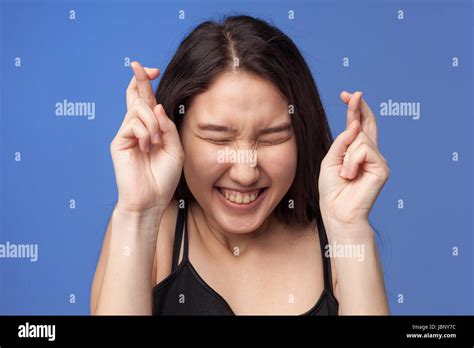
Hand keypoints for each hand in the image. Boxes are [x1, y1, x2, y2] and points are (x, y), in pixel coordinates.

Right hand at [110, 61, 183, 214]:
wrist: (151, 199)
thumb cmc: (164, 177)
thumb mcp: (175, 148)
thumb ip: (167, 127)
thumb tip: (156, 105)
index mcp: (152, 128)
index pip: (147, 101)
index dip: (146, 83)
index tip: (152, 70)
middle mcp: (138, 128)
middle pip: (136, 96)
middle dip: (139, 79)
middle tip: (137, 64)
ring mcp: (127, 134)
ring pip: (139, 110)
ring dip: (153, 123)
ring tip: (155, 142)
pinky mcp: (119, 141)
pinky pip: (133, 123)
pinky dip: (145, 133)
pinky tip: (146, 147)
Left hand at [319, 91, 389, 232]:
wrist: (337, 211)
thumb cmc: (332, 189)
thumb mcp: (330, 160)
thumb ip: (342, 142)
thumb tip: (355, 125)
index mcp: (356, 152)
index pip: (358, 126)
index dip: (354, 110)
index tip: (347, 95)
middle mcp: (370, 154)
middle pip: (367, 124)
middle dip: (358, 107)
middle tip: (351, 93)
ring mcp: (378, 160)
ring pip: (360, 140)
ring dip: (346, 157)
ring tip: (344, 174)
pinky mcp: (382, 168)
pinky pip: (363, 151)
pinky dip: (351, 163)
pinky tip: (351, 176)